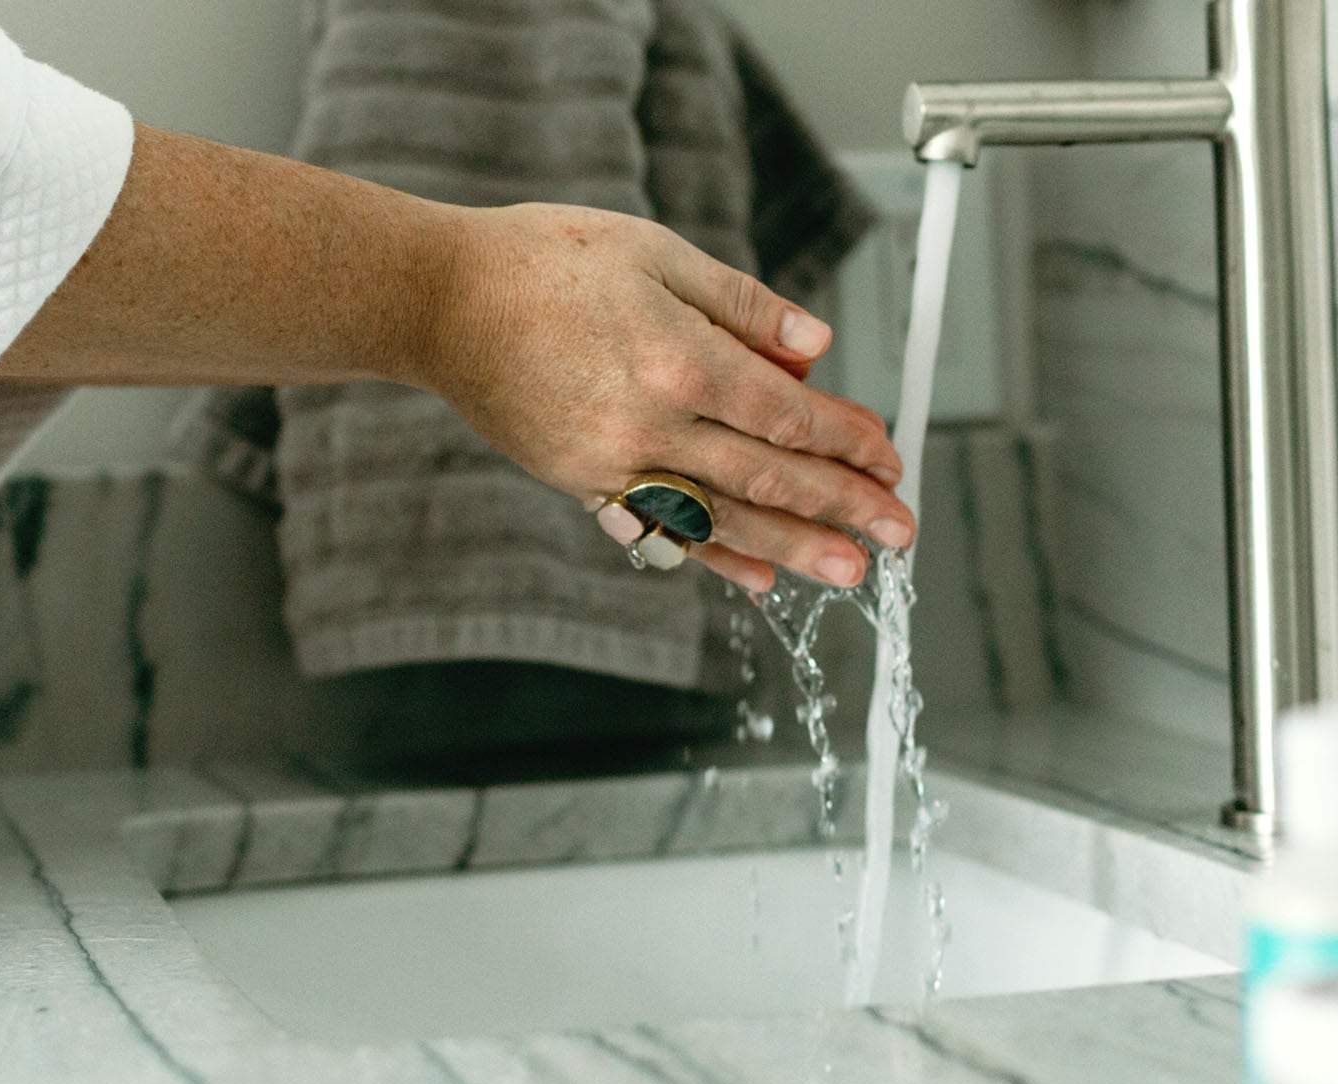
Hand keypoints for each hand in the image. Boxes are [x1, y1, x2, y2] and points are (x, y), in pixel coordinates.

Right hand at [408, 203, 911, 591]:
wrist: (437, 302)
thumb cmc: (543, 262)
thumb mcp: (655, 252)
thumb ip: (741, 304)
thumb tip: (815, 342)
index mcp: (678, 358)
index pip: (788, 414)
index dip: (847, 439)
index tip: (888, 455)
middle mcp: (651, 424)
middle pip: (769, 477)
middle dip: (844, 506)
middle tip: (900, 533)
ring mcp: (614, 464)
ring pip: (724, 519)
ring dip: (796, 549)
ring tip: (852, 572)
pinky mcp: (584, 484)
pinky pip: (664, 531)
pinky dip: (717, 558)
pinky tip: (761, 578)